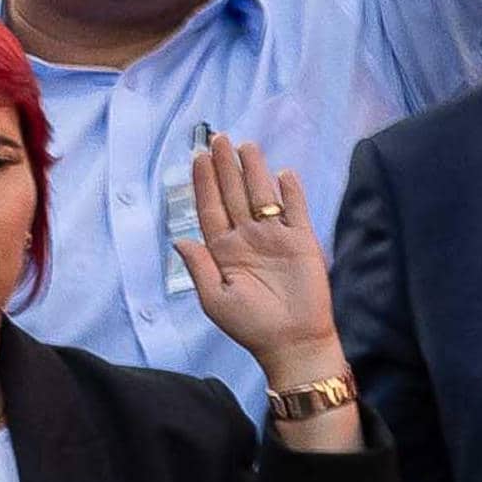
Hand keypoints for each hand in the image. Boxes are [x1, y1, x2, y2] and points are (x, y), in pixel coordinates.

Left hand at [176, 136, 344, 386]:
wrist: (293, 344)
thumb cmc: (251, 325)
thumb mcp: (215, 299)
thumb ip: (199, 267)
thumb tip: (179, 238)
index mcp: (223, 249)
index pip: (210, 207)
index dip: (204, 182)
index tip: (197, 157)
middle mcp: (247, 237)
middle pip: (233, 194)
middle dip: (225, 166)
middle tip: (218, 137)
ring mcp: (275, 237)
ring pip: (261, 196)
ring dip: (254, 171)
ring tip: (246, 145)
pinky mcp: (302, 243)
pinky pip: (296, 211)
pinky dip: (291, 192)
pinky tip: (283, 172)